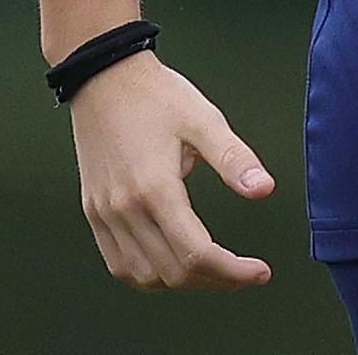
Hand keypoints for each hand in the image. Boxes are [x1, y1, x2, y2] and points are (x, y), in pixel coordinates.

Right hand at [67, 52, 277, 291]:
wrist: (103, 77)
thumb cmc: (156, 96)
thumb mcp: (203, 119)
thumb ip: (234, 158)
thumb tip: (265, 190)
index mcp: (155, 188)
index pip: (197, 253)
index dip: (233, 271)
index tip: (260, 272)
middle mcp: (124, 208)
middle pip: (173, 272)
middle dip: (215, 280)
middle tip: (243, 271)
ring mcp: (104, 213)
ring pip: (143, 276)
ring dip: (182, 281)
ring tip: (213, 269)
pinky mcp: (93, 211)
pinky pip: (118, 263)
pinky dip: (148, 274)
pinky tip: (171, 263)